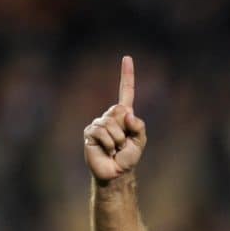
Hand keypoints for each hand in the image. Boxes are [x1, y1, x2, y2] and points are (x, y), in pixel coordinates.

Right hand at [84, 55, 146, 181]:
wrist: (116, 172)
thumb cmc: (129, 157)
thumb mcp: (140, 141)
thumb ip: (139, 126)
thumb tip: (127, 113)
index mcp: (123, 115)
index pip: (126, 92)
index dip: (127, 75)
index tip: (127, 58)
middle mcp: (110, 116)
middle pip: (120, 111)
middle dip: (125, 130)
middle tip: (123, 144)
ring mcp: (98, 123)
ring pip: (111, 124)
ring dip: (118, 140)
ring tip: (115, 149)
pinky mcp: (90, 132)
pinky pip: (102, 132)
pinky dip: (109, 144)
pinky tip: (107, 150)